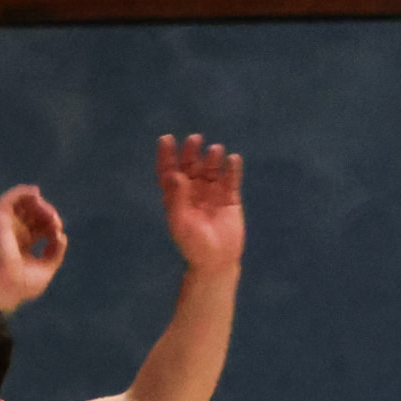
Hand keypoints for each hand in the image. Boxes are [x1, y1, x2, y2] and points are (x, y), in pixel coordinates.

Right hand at [0, 184, 66, 308]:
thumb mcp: (47, 268)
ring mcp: (7, 227)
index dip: (52, 225)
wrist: (8, 287)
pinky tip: (35, 192)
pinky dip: (21, 192)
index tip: (58, 233)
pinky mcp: (1, 221)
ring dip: (36, 202)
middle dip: (47, 213)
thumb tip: (62, 236)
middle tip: (54, 220)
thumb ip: (55, 252)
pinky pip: (8, 200)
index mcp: (24, 245)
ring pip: (21, 204)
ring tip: (46, 207)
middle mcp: (15, 234)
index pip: (40, 227)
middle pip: (33, 214)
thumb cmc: (24, 284)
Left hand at [157, 132, 246, 270]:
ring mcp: (212, 193)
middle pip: (190, 165)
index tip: (166, 139)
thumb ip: (177, 198)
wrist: (217, 260)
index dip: (167, 155)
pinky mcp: (230, 198)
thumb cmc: (194, 244)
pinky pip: (230, 179)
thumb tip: (176, 174)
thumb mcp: (181, 222)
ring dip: (212, 158)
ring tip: (215, 150)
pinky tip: (233, 159)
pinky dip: (232, 169)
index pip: (169, 171)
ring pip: (211, 169)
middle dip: (191, 151)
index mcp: (176, 196)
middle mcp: (192, 191)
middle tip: (195, 139)